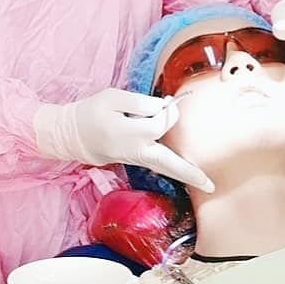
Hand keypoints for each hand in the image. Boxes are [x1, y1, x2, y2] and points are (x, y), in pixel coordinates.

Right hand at [33, 88, 213, 192]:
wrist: (74, 135)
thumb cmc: (94, 111)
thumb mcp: (113, 97)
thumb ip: (140, 102)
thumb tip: (164, 107)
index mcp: (128, 133)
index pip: (159, 124)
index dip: (167, 110)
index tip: (167, 101)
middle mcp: (135, 151)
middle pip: (167, 162)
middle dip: (189, 173)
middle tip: (211, 186)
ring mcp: (136, 159)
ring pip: (165, 168)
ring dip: (186, 175)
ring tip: (208, 185)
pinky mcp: (136, 160)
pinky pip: (159, 165)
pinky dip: (175, 169)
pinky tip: (189, 175)